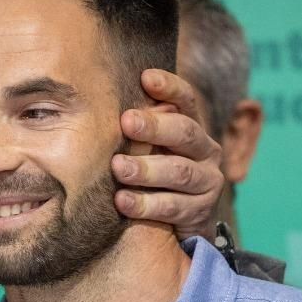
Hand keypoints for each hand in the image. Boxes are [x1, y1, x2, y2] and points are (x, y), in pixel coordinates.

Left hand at [111, 69, 223, 240]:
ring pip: (179, 172)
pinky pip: (172, 207)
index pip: (186, 100)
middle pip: (185, 133)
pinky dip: (145, 204)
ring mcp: (207, 182)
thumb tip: (93, 98)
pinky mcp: (201, 212)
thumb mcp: (147, 148)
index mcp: (192, 127)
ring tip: (118, 167)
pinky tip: (121, 200)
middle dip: (155, 127)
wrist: (177, 224)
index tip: (146, 77)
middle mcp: (206, 150)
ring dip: (147, 169)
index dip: (170, 87)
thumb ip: (134, 127)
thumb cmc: (153, 175)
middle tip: (126, 122)